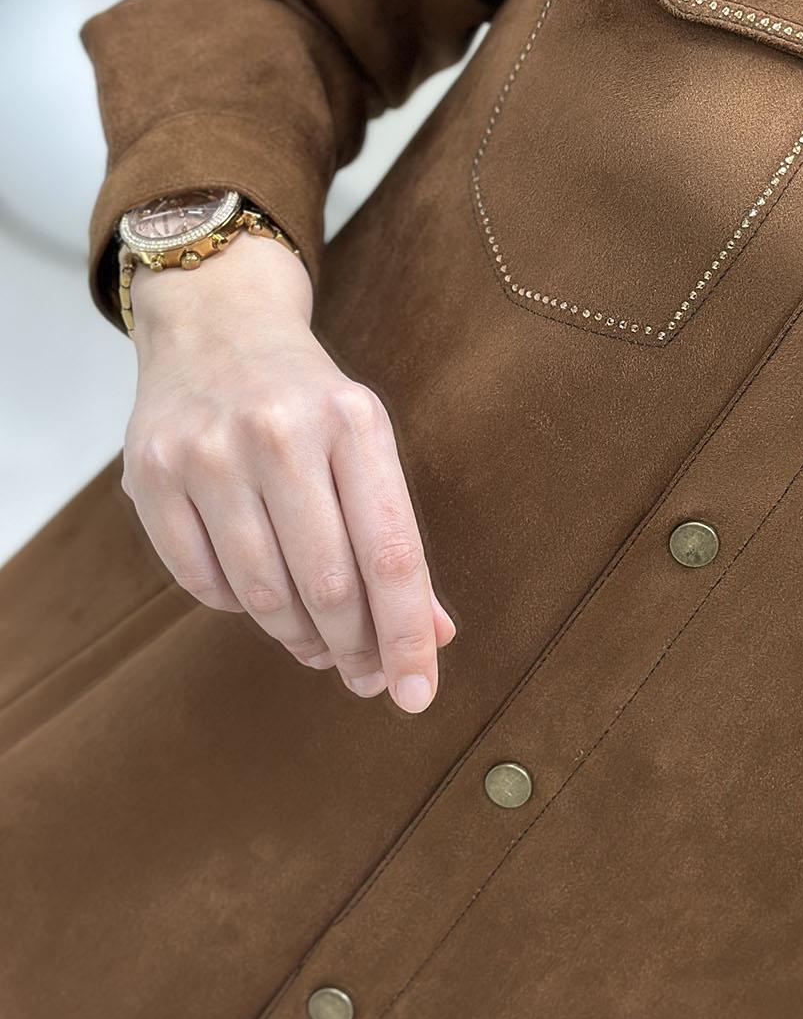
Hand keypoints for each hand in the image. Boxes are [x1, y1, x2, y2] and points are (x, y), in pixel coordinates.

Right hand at [119, 228, 454, 710]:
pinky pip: (203, 583)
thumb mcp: (366, 445)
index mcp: (353, 420)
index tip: (417, 694)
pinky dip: (237, 606)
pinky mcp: (151, 473)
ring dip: (298, 636)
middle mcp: (280, 431)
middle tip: (364, 676)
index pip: (391, 554)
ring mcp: (208, 451)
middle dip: (353, 648)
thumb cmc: (308, 402)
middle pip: (329, 585)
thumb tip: (435, 640)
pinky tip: (255, 589)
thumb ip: (397, 541)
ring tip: (316, 641)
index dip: (406, 636)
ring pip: (263, 595)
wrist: (216, 324)